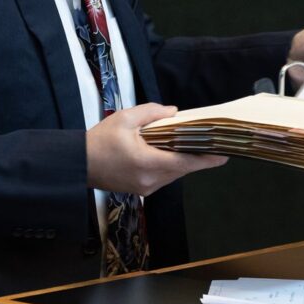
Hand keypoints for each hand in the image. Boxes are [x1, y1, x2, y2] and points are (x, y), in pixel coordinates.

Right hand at [86, 102, 226, 195]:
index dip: (207, 159)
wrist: (78, 164)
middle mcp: (150, 180)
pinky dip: (170, 165)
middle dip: (196, 155)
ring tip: (191, 144)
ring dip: (182, 160)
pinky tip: (170, 152)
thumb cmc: (100, 140)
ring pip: (174, 174)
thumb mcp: (125, 118)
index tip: (224, 155)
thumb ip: (152, 113)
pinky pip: (164, 177)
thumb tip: (174, 113)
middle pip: (182, 168)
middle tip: (210, 142)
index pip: (185, 162)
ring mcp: (146, 188)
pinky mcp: (141, 190)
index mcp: (148, 163)